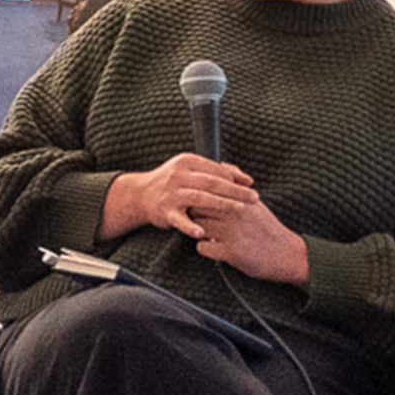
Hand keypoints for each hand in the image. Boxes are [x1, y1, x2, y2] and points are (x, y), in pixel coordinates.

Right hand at [104, 153, 259, 239]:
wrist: (141, 194)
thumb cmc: (174, 182)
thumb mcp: (193, 170)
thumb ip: (220, 172)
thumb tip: (248, 180)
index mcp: (187, 162)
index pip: (217, 170)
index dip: (236, 180)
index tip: (251, 188)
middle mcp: (178, 176)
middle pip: (212, 183)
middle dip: (235, 191)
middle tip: (254, 199)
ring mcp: (171, 193)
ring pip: (200, 198)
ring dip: (222, 205)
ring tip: (240, 210)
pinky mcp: (164, 211)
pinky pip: (179, 219)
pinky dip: (189, 226)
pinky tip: (201, 233)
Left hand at [190, 193, 311, 283]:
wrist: (286, 254)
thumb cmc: (264, 225)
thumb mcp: (253, 201)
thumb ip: (237, 182)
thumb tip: (221, 164)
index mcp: (240, 198)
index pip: (206, 191)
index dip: (200, 199)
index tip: (203, 207)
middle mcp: (236, 212)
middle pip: (197, 208)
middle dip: (195, 215)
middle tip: (204, 222)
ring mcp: (233, 232)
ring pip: (197, 227)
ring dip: (199, 232)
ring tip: (211, 235)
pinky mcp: (231, 252)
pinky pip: (202, 247)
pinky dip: (205, 249)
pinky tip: (216, 248)